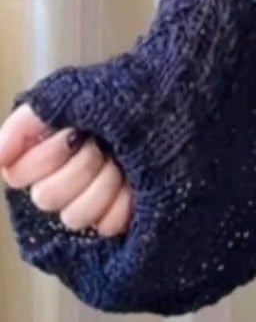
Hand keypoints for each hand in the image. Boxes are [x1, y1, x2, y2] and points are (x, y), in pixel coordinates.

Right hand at [0, 103, 133, 237]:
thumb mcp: (73, 95)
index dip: (45, 157)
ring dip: (104, 185)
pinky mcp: (113, 219)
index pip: (17, 173)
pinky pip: (105, 226)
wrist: (172, 107)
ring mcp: (87, 203)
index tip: (71, 136)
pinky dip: (123, 203)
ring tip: (121, 165)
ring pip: (73, 216)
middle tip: (102, 148)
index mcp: (44, 151)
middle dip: (81, 167)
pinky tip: (134, 186)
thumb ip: (29, 121)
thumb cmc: (125, 98)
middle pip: (46, 197)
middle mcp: (60, 179)